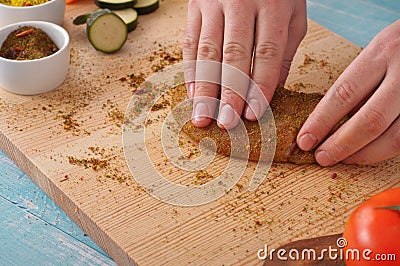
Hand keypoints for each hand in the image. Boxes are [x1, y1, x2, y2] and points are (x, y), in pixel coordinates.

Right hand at [183, 0, 306, 128]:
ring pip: (207, 51)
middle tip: (226, 123)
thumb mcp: (291, 15)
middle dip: (230, 93)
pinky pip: (190, 42)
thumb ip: (283, 53)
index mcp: (273, 5)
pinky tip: (193, 95)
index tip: (253, 115)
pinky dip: (190, 72)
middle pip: (234, 54)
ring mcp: (214, 3)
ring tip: (202, 117)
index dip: (260, 86)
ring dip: (204, 88)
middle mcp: (241, 2)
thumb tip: (272, 94)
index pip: (267, 53)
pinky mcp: (195, 6)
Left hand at [297, 20, 399, 165]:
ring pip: (394, 137)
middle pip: (369, 120)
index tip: (305, 140)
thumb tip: (331, 122)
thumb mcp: (378, 52)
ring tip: (345, 159)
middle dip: (340, 144)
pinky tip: (371, 151)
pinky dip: (386, 149)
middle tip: (321, 157)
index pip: (344, 94)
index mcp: (382, 52)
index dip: (321, 122)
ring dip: (365, 154)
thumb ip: (360, 84)